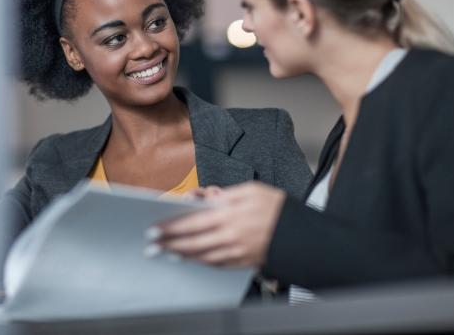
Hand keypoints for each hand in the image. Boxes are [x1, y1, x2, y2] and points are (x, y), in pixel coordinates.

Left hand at [155, 182, 285, 266]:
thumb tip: (207, 197)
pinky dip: (201, 262)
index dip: (171, 227)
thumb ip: (226, 194)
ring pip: (202, 256)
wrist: (301, 233)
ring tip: (166, 253)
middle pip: (192, 242)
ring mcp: (236, 251)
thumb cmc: (276, 207)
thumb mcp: (252, 190)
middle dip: (169, 244)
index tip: (155, 229)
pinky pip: (216, 264)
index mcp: (230, 215)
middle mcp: (230, 235)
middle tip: (152, 246)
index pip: (192, 222)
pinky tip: (191, 259)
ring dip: (181, 255)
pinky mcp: (243, 262)